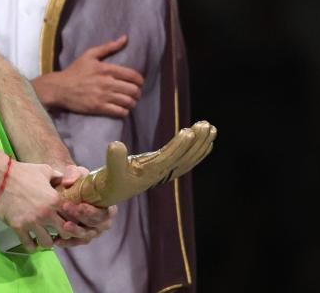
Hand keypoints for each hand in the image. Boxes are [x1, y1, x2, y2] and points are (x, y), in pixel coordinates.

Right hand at [0, 161, 74, 251]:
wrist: (1, 176)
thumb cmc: (24, 172)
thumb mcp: (45, 170)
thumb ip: (58, 177)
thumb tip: (66, 181)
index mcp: (55, 200)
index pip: (73, 217)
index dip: (74, 221)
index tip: (69, 222)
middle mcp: (46, 213)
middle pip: (65, 233)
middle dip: (64, 235)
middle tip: (58, 233)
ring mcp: (32, 222)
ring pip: (47, 243)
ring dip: (47, 242)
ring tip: (44, 237)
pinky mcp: (18, 227)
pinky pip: (29, 245)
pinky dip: (32, 246)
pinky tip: (31, 241)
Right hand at [32, 35, 144, 117]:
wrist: (59, 88)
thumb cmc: (75, 71)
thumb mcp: (90, 55)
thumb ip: (109, 47)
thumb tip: (125, 38)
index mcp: (106, 69)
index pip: (133, 76)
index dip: (140, 80)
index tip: (139, 83)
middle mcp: (107, 83)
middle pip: (133, 90)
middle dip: (137, 92)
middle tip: (135, 93)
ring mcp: (103, 96)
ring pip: (128, 102)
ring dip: (132, 103)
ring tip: (130, 102)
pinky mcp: (98, 108)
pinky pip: (119, 112)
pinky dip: (124, 111)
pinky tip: (122, 109)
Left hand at [50, 165, 115, 246]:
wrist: (67, 190)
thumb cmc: (77, 181)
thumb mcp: (77, 173)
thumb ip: (74, 174)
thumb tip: (68, 182)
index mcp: (107, 206)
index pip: (105, 212)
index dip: (93, 211)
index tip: (80, 205)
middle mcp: (103, 221)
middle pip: (95, 224)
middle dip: (81, 218)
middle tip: (66, 208)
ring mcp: (93, 230)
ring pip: (86, 235)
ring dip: (75, 231)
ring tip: (63, 226)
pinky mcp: (82, 237)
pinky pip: (76, 242)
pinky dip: (67, 242)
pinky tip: (57, 240)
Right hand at [61, 121, 216, 207]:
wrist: (110, 193)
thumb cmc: (109, 182)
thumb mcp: (109, 171)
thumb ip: (113, 159)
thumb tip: (115, 144)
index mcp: (149, 174)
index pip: (167, 159)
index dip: (178, 147)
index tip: (188, 132)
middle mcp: (161, 174)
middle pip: (184, 158)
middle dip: (196, 142)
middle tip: (206, 125)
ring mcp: (165, 172)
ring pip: (188, 159)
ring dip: (200, 144)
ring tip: (210, 128)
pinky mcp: (165, 168)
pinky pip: (186, 160)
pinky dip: (197, 151)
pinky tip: (206, 141)